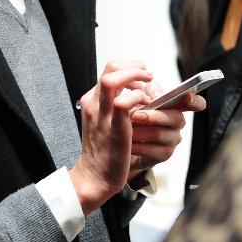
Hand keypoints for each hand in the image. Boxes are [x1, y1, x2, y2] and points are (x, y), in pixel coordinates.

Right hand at [70, 61, 151, 214]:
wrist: (95, 174)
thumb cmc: (104, 150)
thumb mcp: (104, 122)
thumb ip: (113, 105)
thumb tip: (134, 92)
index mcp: (91, 100)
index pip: (109, 70)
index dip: (129, 67)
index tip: (142, 76)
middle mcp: (93, 103)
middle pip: (110, 68)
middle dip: (134, 66)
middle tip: (148, 76)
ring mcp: (101, 113)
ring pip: (112, 79)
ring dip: (136, 77)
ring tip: (149, 85)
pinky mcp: (114, 127)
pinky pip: (125, 102)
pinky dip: (138, 98)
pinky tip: (145, 105)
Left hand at [127, 87, 205, 180]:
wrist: (125, 140)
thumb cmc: (135, 115)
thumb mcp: (140, 99)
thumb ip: (149, 92)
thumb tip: (153, 91)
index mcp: (175, 105)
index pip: (195, 103)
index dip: (194, 100)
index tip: (187, 97)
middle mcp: (178, 122)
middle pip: (176, 117)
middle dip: (154, 116)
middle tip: (135, 116)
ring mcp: (173, 139)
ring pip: (159, 133)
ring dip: (140, 131)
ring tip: (124, 129)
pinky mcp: (165, 154)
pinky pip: (152, 150)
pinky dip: (137, 146)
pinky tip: (127, 143)